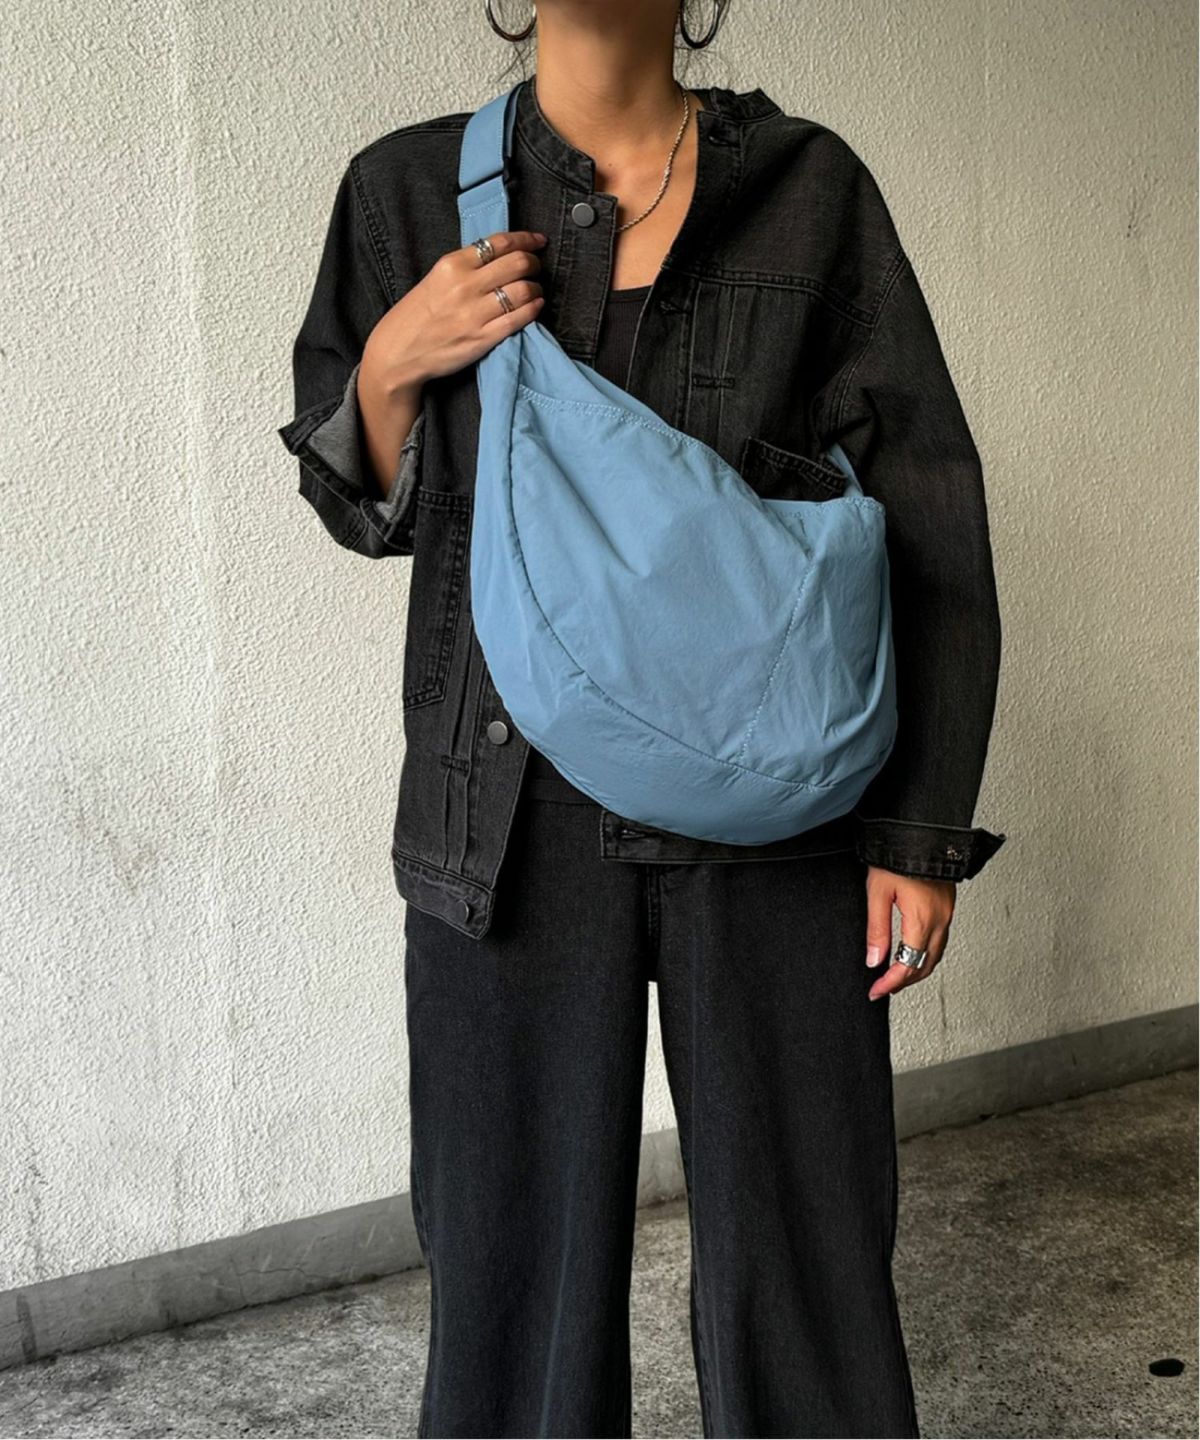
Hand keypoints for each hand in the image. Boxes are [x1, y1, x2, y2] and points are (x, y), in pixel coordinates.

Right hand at [361, 229, 547, 395]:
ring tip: (534, 291)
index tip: (538, 241)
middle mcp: (465, 285)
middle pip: (517, 263)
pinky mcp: (483, 338)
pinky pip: (519, 318)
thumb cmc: (417, 316)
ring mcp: (475, 313)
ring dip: (536, 288)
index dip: (526, 240)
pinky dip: (534, 309)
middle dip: (534, 263)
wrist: (399, 353)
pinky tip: (536, 306)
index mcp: (452, 264)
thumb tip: (501, 256)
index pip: (499, 243)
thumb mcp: (436, 278)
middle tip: (536, 268)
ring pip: (524, 290)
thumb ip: (466, 266)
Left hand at [864, 867, 955, 1000]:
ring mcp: (947, 913)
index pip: (908, 964)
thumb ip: (877, 930)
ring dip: (917, 969)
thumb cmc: (897, 856)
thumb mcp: (877, 893)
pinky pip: (940, 940)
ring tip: (896, 975)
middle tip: (884, 987)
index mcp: (922, 919)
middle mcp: (940, 919)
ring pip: (936, 955)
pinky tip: (913, 952)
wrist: (921, 830)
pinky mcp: (948, 905)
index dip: (891, 982)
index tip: (876, 991)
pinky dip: (926, 954)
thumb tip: (874, 960)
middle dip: (904, 980)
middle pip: (925, 965)